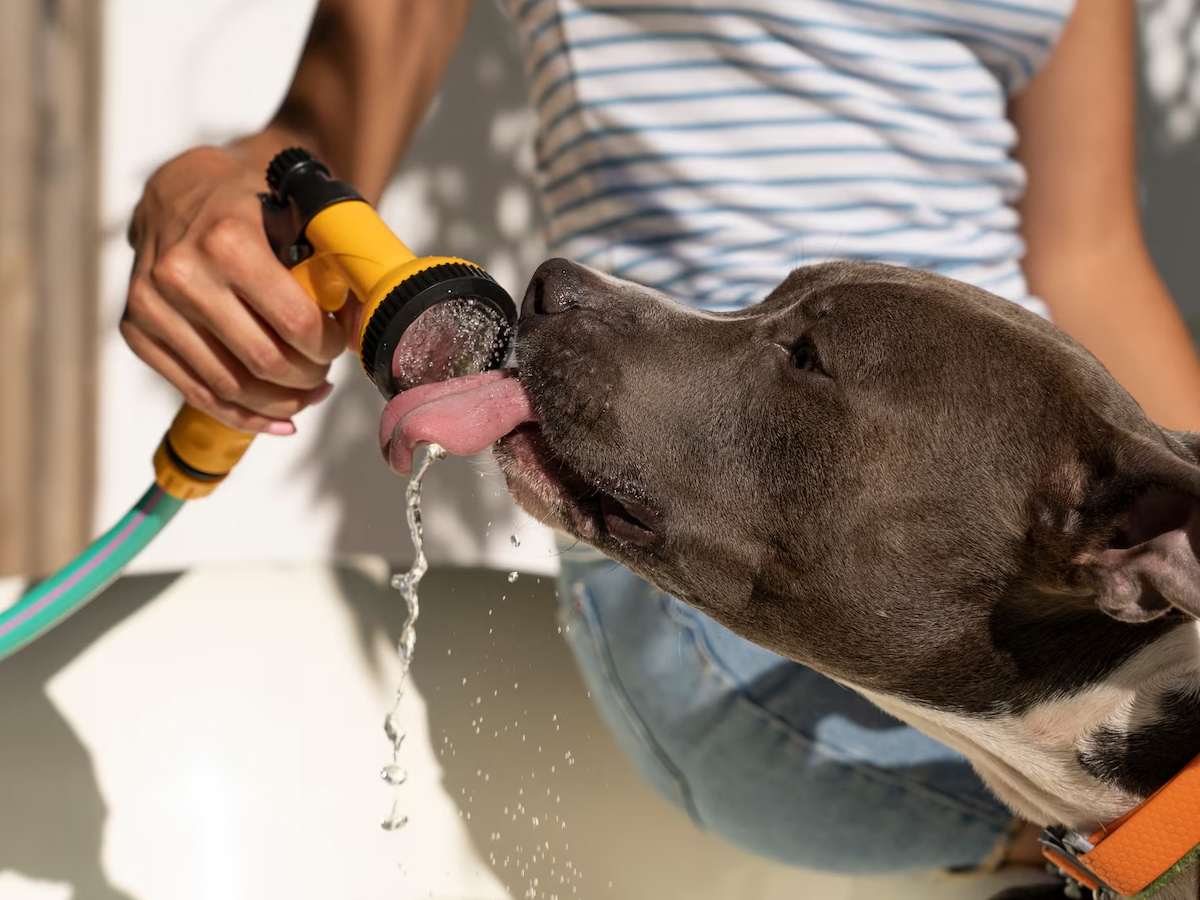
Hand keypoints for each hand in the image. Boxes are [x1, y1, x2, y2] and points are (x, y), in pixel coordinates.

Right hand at [122, 144, 348, 432]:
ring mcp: (151, 305)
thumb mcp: (296, 212)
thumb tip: (368, 322)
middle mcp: (181, 274)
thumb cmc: (249, 203)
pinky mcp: (135, 330)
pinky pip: (198, 393)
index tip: (339, 344)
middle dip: (308, 377)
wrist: (178, 189)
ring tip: (309, 395)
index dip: (328, 345)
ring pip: (231, 387)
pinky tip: (278, 419)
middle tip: (325, 374)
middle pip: (264, 361)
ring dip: (281, 402)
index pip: (295, 323)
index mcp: (227, 240)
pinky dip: (243, 416)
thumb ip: (332, 262)